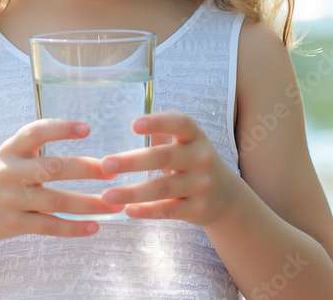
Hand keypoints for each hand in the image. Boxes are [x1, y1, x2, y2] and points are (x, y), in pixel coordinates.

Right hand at [0, 118, 122, 242]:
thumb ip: (38, 146)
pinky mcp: (13, 224)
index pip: (35, 132)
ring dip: (88, 203)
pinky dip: (73, 228)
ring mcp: (10, 199)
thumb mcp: (9, 154)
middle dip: (85, 168)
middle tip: (112, 170)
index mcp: (10, 149)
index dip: (60, 129)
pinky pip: (48, 226)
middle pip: (52, 167)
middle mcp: (9, 171)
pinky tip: (95, 227)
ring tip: (115, 204)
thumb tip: (84, 130)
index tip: (87, 128)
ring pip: (55, 200)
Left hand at [97, 110, 239, 226]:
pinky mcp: (198, 209)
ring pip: (163, 188)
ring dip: (133, 192)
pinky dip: (147, 211)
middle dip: (133, 161)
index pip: (180, 123)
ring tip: (106, 195)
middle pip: (164, 157)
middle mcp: (201, 158)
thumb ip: (161, 133)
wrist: (227, 198)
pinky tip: (127, 210)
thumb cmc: (192, 163)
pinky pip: (169, 210)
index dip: (158, 122)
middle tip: (104, 165)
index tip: (133, 125)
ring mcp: (202, 185)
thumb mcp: (184, 144)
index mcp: (195, 137)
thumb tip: (129, 121)